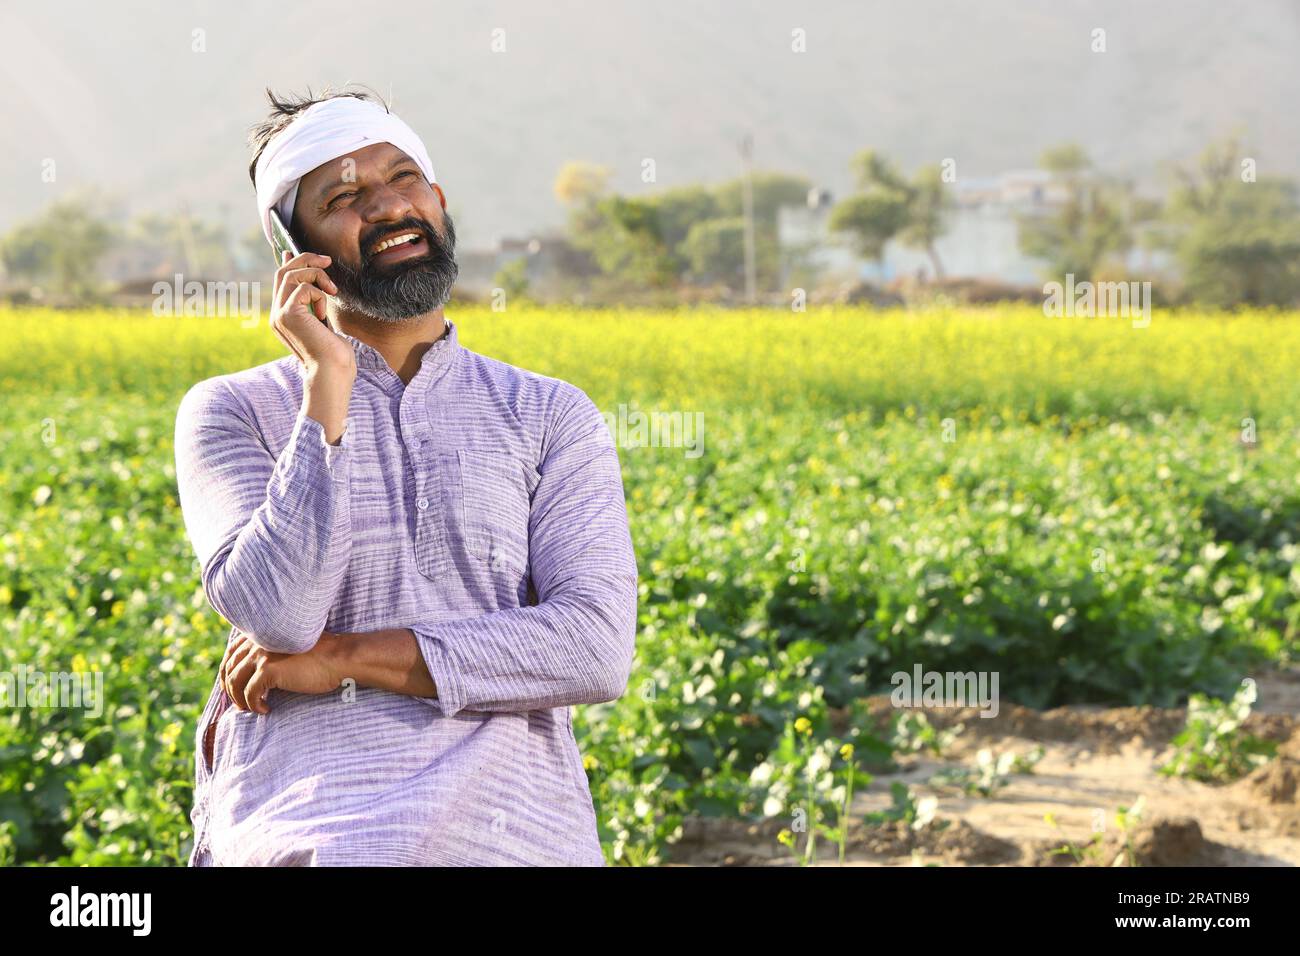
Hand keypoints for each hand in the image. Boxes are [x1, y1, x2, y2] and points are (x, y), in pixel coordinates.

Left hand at [219, 629, 343, 713]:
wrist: (339, 658)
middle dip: (230, 689)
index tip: (233, 688)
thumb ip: (272, 651)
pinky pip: (250, 692)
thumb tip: (255, 672)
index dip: (228, 672)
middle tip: (240, 704)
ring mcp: (262, 654)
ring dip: (240, 700)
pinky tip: (265, 710)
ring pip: (235, 682)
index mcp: (262, 634)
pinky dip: (253, 705)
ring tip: (251, 709)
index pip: (232, 653)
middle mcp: (258, 641)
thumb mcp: (290, 648)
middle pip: (229, 668)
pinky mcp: (269, 669)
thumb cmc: (321, 656)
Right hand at [270, 250, 354, 375]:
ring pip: (291, 275)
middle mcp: (276, 315)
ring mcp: (279, 314)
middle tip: (327, 260)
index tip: (296, 251)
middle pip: (283, 272)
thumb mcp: (325, 322)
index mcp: (283, 317)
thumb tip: (317, 283)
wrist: (333, 371)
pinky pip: (303, 287)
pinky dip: (319, 295)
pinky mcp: (287, 314)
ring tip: (333, 290)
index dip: (289, 262)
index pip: (281, 281)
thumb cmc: (334, 353)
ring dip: (317, 275)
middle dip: (305, 260)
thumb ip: (317, 303)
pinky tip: (323, 314)